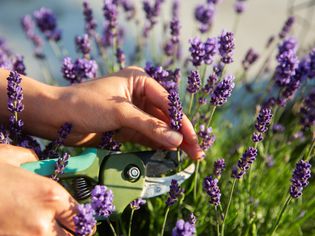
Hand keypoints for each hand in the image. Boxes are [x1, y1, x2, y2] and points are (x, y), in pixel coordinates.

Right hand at [0, 144, 76, 234]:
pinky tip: (25, 231)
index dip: (83, 220)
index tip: (80, 222)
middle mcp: (43, 222)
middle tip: (66, 228)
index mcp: (50, 195)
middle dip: (73, 233)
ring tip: (46, 229)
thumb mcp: (11, 157)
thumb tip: (38, 164)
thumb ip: (33, 160)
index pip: (80, 216)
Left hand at [59, 66, 204, 159]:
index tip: (192, 139)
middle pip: (165, 116)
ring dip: (171, 141)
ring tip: (188, 155)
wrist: (55, 117)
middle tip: (196, 151)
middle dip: (180, 133)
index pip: (167, 103)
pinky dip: (157, 144)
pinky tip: (170, 152)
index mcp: (140, 80)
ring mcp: (133, 112)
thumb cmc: (84, 104)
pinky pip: (146, 136)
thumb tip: (177, 140)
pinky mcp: (126, 126)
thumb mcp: (120, 112)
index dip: (181, 122)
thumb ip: (149, 126)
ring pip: (158, 127)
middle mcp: (139, 94)